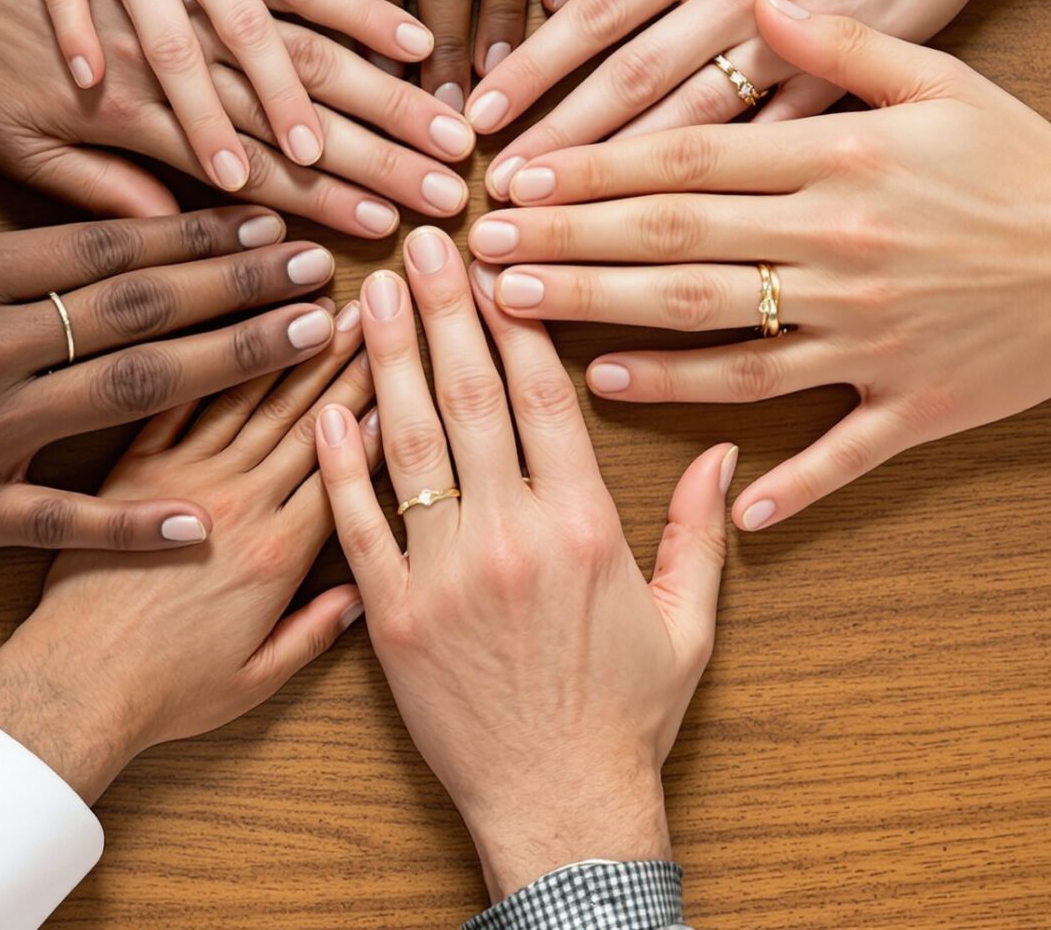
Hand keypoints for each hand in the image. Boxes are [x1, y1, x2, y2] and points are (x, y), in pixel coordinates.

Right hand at [0, 98, 360, 620]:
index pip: (100, 242)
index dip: (195, 229)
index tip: (267, 215)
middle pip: (140, 308)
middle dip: (243, 286)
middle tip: (324, 269)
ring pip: (131, 395)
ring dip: (230, 368)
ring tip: (307, 348)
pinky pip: (65, 522)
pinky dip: (135, 527)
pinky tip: (207, 521)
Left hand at [0, 310, 375, 801]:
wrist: (74, 689)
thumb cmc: (166, 695)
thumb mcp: (258, 678)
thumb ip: (316, 630)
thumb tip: (364, 590)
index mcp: (279, 550)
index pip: (346, 462)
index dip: (383, 406)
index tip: (411, 357)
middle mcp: (238, 501)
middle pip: (307, 415)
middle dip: (348, 356)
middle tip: (381, 304)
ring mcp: (183, 478)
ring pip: (250, 397)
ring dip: (288, 344)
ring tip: (324, 299)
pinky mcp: (131, 471)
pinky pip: (176, 403)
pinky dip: (205, 358)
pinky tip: (229, 319)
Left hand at [316, 225, 732, 901]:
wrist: (560, 809)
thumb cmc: (626, 719)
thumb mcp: (688, 623)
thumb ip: (698, 530)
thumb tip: (723, 450)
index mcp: (586, 527)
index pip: (546, 394)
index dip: (517, 317)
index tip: (496, 260)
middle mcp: (512, 538)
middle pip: (472, 397)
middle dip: (444, 309)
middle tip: (422, 240)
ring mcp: (444, 576)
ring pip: (409, 445)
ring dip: (386, 360)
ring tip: (370, 292)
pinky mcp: (390, 618)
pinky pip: (359, 524)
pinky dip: (340, 461)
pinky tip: (328, 402)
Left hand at [467, 0, 1050, 196]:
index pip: (602, 13)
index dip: (536, 66)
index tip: (480, 114)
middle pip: (637, 89)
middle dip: (562, 151)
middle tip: (497, 203)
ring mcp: (811, 49)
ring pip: (702, 139)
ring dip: (628, 193)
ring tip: (564, 242)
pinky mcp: (864, 84)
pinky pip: (786, 154)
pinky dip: (736, 202)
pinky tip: (686, 252)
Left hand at [471, 0, 1050, 530]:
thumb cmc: (1022, 158)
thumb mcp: (939, 74)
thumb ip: (838, 40)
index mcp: (841, 161)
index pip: (687, 160)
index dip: (590, 168)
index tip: (515, 175)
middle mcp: (844, 248)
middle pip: (680, 247)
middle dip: (569, 252)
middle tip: (482, 257)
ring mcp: (874, 335)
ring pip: (727, 345)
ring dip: (622, 341)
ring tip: (535, 336)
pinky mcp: (915, 406)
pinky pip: (835, 451)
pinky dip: (780, 481)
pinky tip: (712, 492)